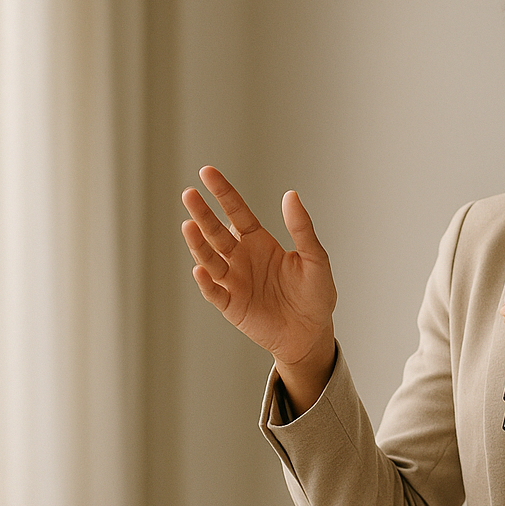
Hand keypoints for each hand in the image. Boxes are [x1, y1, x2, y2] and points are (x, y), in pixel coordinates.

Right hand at [182, 167, 336, 409]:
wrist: (312, 333)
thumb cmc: (316, 295)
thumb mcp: (315, 259)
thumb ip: (302, 228)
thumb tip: (290, 195)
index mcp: (260, 242)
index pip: (237, 212)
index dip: (223, 193)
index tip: (207, 172)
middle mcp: (242, 258)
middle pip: (217, 232)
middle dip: (203, 213)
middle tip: (188, 194)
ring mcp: (234, 281)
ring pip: (210, 259)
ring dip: (198, 244)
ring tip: (189, 225)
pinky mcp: (231, 306)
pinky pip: (214, 292)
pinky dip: (206, 282)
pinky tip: (200, 269)